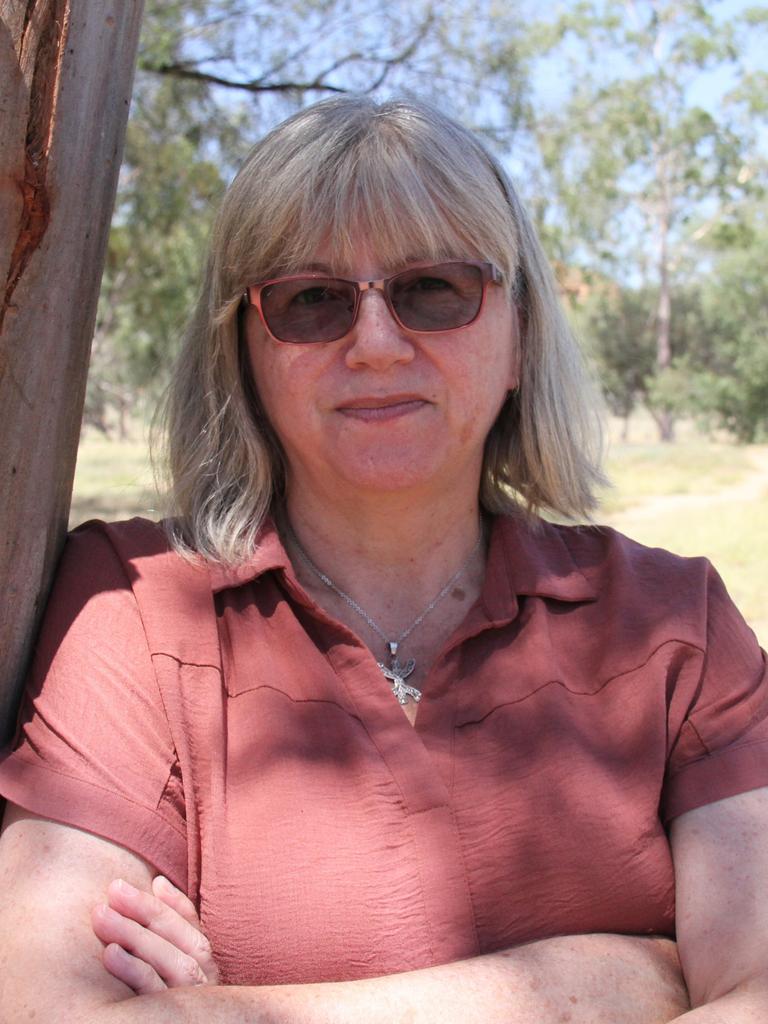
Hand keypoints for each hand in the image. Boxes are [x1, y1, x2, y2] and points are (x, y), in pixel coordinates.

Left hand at [91, 875, 219, 993]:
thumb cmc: (152, 994)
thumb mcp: (163, 959)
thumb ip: (163, 927)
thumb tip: (158, 881)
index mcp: (203, 965)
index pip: (192, 927)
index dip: (175, 902)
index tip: (154, 880)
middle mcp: (204, 982)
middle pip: (184, 939)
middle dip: (148, 910)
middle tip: (114, 889)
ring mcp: (190, 1001)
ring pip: (173, 962)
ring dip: (136, 934)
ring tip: (102, 916)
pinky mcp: (169, 1018)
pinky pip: (153, 992)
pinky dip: (134, 969)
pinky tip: (110, 952)